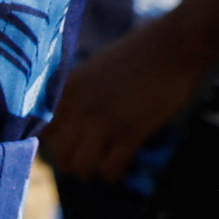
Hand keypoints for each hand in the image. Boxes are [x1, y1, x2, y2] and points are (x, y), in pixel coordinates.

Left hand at [42, 9, 216, 180]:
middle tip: (85, 161)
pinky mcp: (130, 132)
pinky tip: (120, 168)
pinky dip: (113, 174)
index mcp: (68, 90)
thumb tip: (72, 119)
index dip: (53, 143)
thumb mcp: (95, 68)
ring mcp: (104, 122)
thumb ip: (79, 93)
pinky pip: (110, 169)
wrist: (175, 45)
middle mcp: (80, 108)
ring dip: (90, 172)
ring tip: (101, 166)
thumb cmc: (140, 53)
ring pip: (80, 167)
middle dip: (70, 163)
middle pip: (59, 154)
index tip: (68, 145)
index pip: (42, 130)